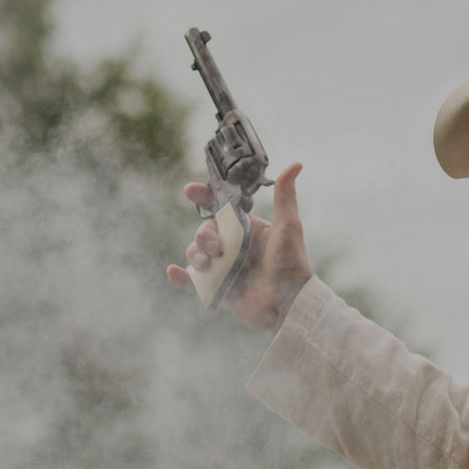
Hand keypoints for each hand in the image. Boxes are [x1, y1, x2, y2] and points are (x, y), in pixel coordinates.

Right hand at [165, 162, 312, 332]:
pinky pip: (192, 281)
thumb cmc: (292, 264)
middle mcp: (232, 245)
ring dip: (195, 254)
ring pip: (195, 253)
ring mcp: (223, 267)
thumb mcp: (288, 226)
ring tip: (207, 264)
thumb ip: (285, 196)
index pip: (220, 207)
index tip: (191, 190)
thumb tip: (295, 164)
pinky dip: (181, 277)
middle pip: (204, 230)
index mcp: (246, 228)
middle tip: (217, 248)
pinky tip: (173, 272)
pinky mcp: (217, 288)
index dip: (203, 197)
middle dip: (204, 235)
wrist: (288, 303)